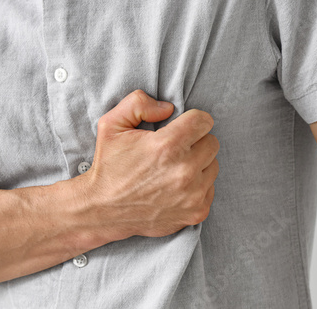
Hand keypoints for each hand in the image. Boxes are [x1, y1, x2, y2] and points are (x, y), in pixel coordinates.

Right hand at [75, 89, 219, 241]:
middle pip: (212, 142)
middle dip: (195, 142)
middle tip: (175, 150)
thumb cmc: (109, 166)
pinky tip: (177, 187)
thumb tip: (168, 108)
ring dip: (199, 164)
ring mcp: (193, 194)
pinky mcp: (196, 213)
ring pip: (213, 165)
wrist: (102, 210)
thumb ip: (138, 103)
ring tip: (174, 169)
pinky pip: (211, 189)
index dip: (192, 120)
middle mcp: (184, 170)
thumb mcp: (112, 124)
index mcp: (167, 145)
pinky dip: (198, 186)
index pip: (203, 121)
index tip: (182, 127)